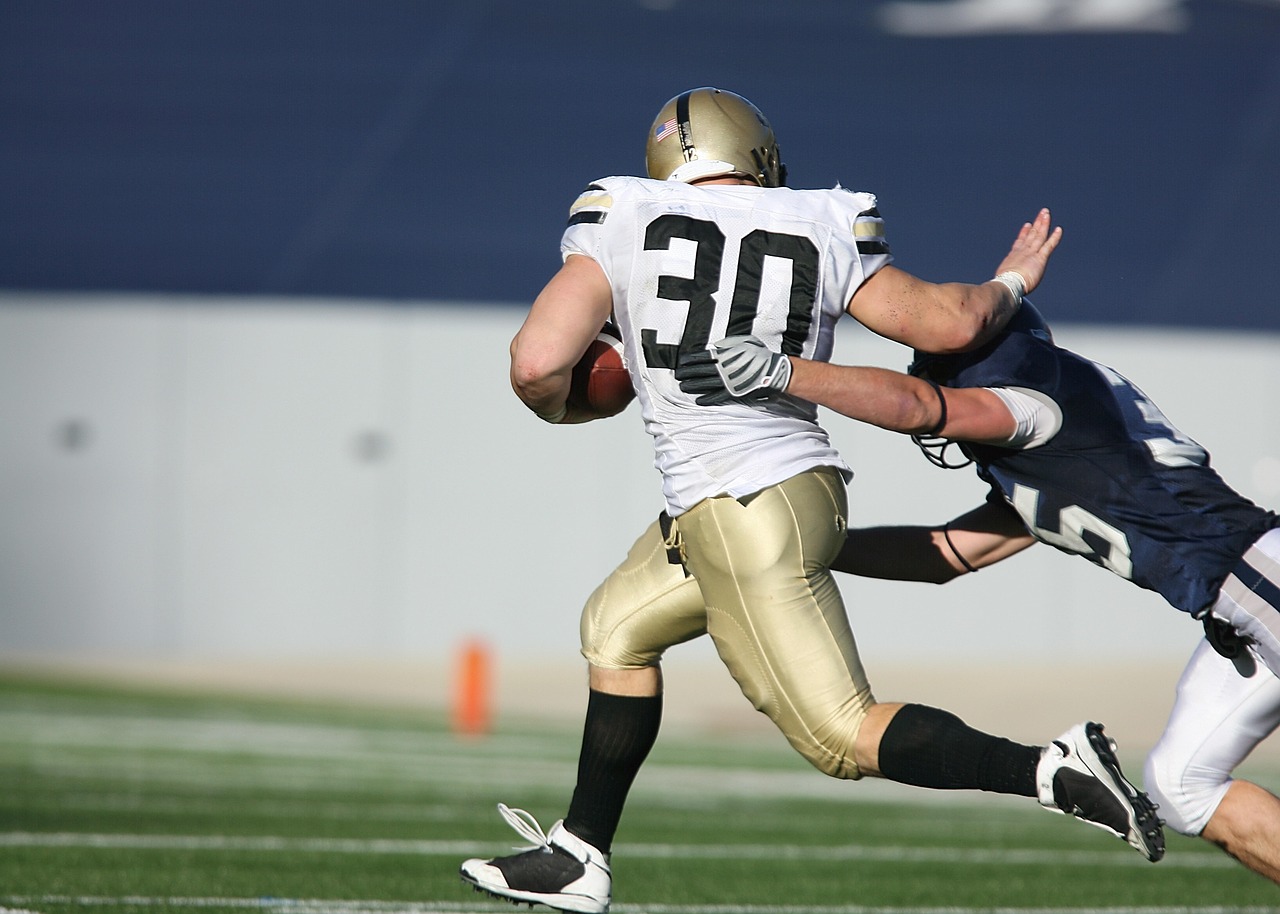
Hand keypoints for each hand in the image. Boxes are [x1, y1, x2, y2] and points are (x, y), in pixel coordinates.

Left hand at [677, 335, 791, 405]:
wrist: (774, 370)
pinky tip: (699, 400)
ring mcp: (728, 381)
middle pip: (700, 370)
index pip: (702, 357)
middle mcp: (724, 367)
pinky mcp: (734, 392)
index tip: (682, 362)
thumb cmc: (761, 355)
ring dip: (693, 385)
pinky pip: (717, 396)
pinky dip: (707, 399)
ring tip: (683, 387)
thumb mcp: (745, 342)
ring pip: (705, 383)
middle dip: (687, 373)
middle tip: (677, 375)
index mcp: (725, 354)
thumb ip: (729, 344)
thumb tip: (717, 345)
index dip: (690, 360)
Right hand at [993, 208, 1062, 296]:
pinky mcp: (1040, 258)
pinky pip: (1049, 245)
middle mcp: (1023, 252)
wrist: (1008, 285)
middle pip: (1032, 234)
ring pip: (1039, 235)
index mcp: (1013, 257)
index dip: (1024, 233)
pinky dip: (1054, 237)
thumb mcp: (1002, 281)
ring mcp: (1031, 253)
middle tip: (1042, 213)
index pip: (1020, 242)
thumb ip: (1003, 280)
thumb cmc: (1003, 286)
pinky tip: (1059, 230)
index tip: (1028, 225)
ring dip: (1044, 224)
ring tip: (1047, 214)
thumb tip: (997, 289)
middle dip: (1037, 223)